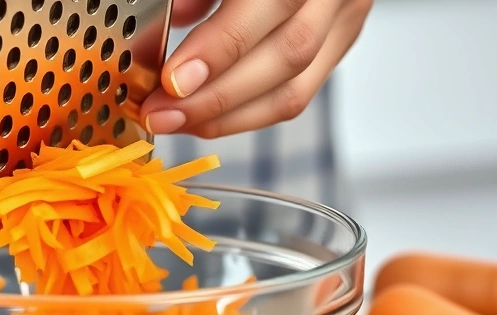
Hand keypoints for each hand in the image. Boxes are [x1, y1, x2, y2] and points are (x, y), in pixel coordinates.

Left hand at [141, 0, 372, 137]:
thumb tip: (153, 37)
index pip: (271, 6)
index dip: (219, 50)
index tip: (171, 80)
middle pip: (287, 56)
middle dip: (216, 96)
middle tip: (162, 113)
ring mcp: (343, 18)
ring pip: (295, 90)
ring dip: (228, 117)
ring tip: (176, 122)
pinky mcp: (340, 41)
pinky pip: (297, 95)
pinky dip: (246, 114)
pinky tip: (205, 118)